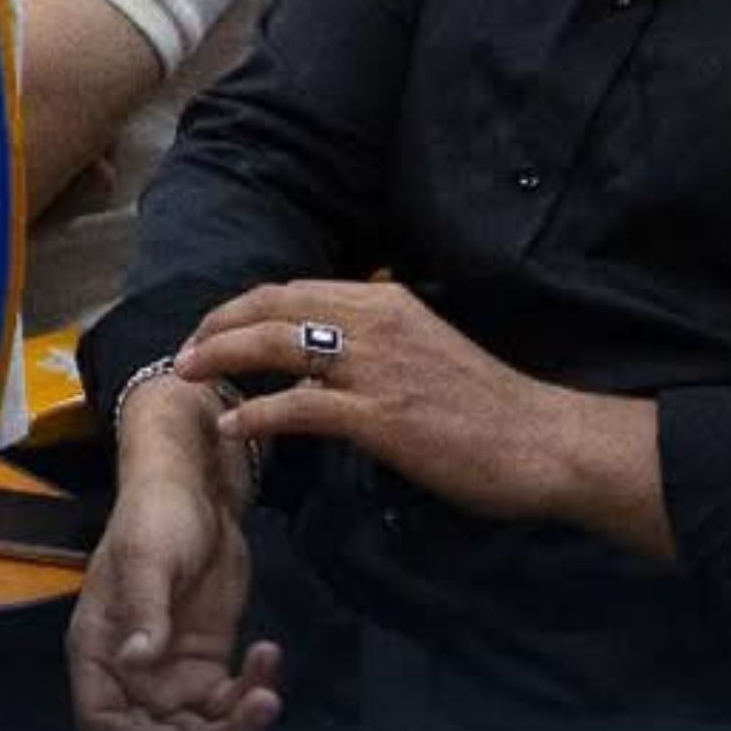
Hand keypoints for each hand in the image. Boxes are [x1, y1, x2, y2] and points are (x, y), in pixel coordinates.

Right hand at [66, 378, 280, 730]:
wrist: (197, 490)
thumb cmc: (157, 515)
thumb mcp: (149, 557)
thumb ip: (144, 609)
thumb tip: (135, 662)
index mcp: (98, 651)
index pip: (102, 723)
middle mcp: (130, 673)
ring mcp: (171, 675)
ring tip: (267, 694)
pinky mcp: (208, 667)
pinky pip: (230, 706)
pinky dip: (254, 695)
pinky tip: (269, 655)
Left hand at [177, 280, 668, 551]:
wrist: (546, 440)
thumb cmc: (489, 403)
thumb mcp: (427, 347)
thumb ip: (378, 338)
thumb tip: (327, 346)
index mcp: (385, 301)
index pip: (291, 290)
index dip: (241, 307)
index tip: (211, 328)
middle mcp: (374, 321)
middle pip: (271, 308)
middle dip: (216, 326)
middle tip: (184, 353)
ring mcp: (375, 368)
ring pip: (275, 345)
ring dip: (221, 357)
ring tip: (189, 377)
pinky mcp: (380, 417)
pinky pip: (300, 406)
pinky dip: (258, 411)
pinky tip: (232, 424)